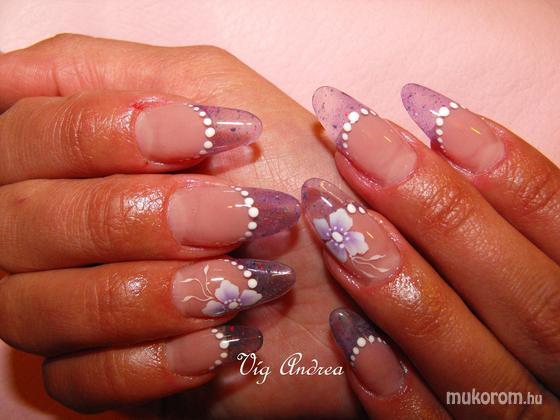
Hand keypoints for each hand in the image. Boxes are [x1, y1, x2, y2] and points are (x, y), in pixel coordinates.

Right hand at [0, 36, 314, 412]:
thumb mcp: (221, 87)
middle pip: (20, 223)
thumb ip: (126, 71)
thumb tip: (13, 75)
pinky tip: (224, 342)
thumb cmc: (293, 169)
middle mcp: (50, 228)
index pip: (29, 134)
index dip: (108, 133)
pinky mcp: (100, 371)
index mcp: (68, 154)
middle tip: (237, 216)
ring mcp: (68, 304)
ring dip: (152, 295)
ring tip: (242, 282)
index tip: (210, 135)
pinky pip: (77, 380)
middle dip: (138, 218)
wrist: (354, 262)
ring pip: (35, 308)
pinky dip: (155, 363)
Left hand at [303, 86, 559, 416]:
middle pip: (526, 294)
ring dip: (401, 287)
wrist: (529, 393)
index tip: (420, 103)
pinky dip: (395, 389)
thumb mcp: (542, 264)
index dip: (503, 162)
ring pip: (480, 368)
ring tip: (330, 213)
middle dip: (436, 209)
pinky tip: (342, 328)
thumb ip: (512, 227)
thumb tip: (444, 130)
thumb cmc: (529, 303)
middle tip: (353, 139)